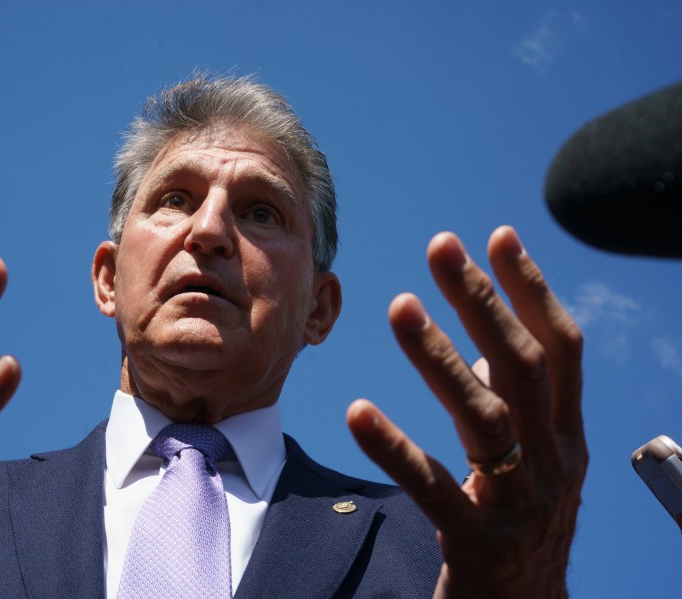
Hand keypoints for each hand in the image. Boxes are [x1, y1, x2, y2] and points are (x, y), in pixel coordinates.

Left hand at [347, 226, 586, 597]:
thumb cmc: (520, 527)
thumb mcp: (534, 462)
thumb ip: (514, 403)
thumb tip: (483, 337)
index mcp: (567, 437)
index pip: (561, 350)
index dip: (533, 290)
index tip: (498, 236)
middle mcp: (555, 463)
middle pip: (522, 367)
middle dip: (483, 301)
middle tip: (440, 246)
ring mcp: (521, 505)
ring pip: (486, 417)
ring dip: (442, 357)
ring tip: (400, 305)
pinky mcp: (480, 545)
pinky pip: (435, 489)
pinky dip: (397, 447)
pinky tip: (357, 411)